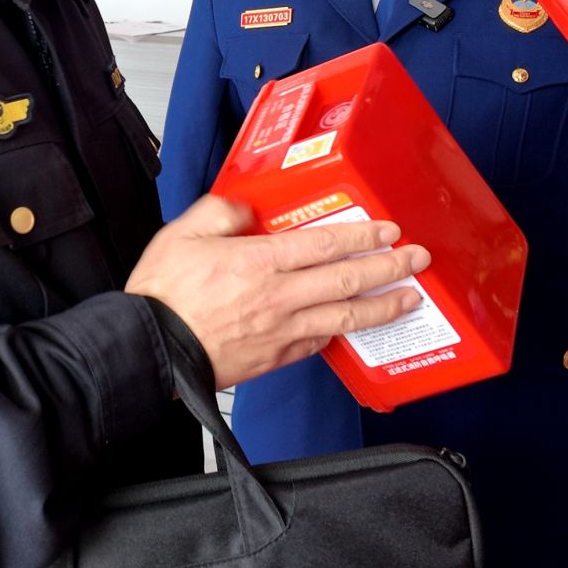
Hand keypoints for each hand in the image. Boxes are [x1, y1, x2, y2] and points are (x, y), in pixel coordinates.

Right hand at [126, 195, 429, 390]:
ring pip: (343, 318)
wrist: (150, 350)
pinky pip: (317, 344)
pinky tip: (352, 327)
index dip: (362, 236)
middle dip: (388, 268)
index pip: (325, 245)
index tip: (388, 230)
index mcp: (259, 262)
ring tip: (408, 298)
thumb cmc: (163, 295)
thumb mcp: (184, 233)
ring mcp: (281, 331)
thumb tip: (250, 211)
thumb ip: (222, 212)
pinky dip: (339, 334)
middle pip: (346, 281)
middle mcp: (279, 297)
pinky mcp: (275, 357)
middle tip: (417, 259)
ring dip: (381, 307)